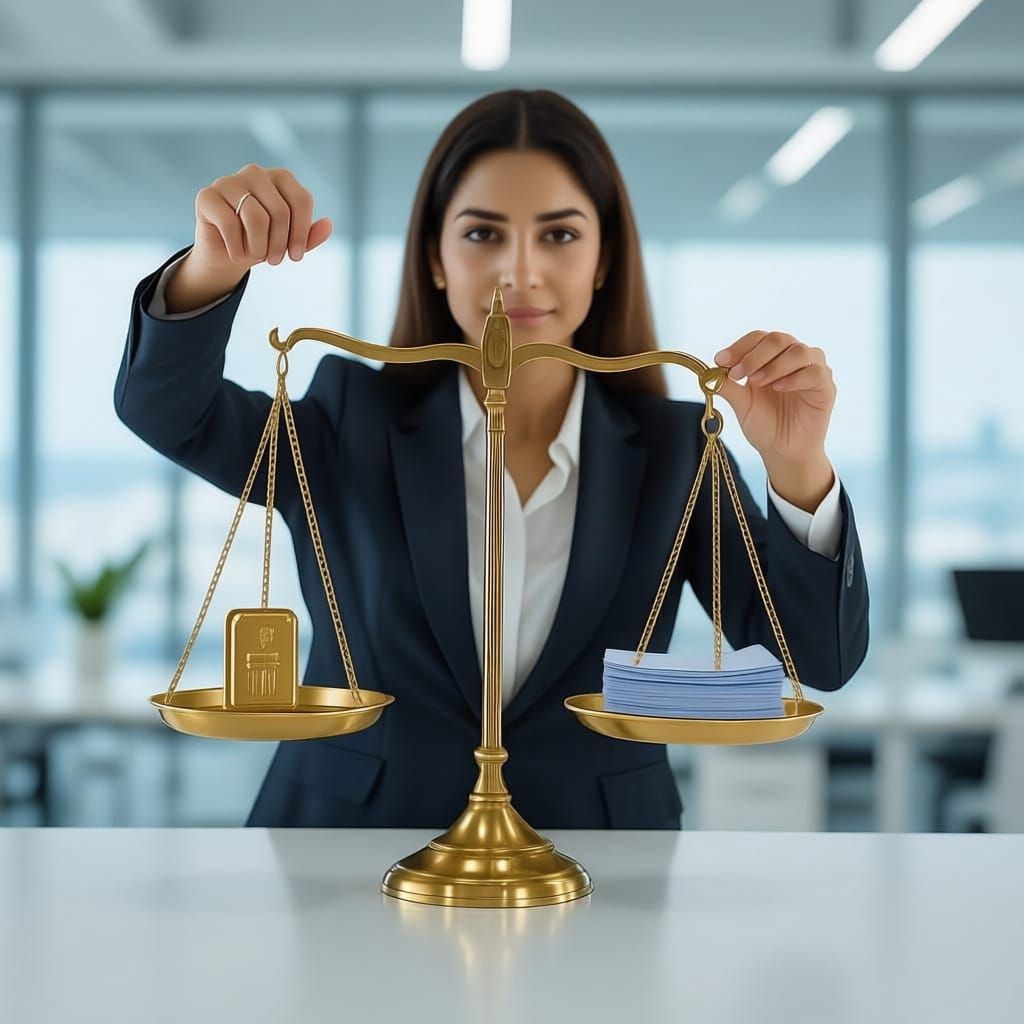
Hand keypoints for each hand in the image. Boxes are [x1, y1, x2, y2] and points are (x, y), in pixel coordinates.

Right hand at [192, 163, 332, 273]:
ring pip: (256, 218)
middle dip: (280, 245)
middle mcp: (255, 173)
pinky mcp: (207, 196)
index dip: (302, 233)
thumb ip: (309, 235)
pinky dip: (237, 248)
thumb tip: (328, 225)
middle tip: (275, 261)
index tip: (296, 256)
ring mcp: (228, 181)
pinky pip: (230, 224)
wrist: (228, 255)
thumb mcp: (290, 242)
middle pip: (280, 211)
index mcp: (280, 178)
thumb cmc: (263, 243)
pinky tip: (235, 253)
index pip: (301, 200)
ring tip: (255, 256)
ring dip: (259, 248)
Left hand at [713, 331, 836, 509]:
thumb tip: (708, 370)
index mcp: (772, 357)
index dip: (739, 346)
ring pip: (798, 351)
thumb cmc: (764, 425)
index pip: (758, 338)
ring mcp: (813, 370)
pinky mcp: (826, 387)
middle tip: (737, 373)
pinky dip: (794, 377)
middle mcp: (794, 358)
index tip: (720, 360)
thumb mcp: (741, 403)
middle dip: (754, 355)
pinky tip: (778, 388)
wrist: (783, 452)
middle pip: (778, 339)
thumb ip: (727, 385)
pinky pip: (815, 372)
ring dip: (773, 365)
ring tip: (756, 382)